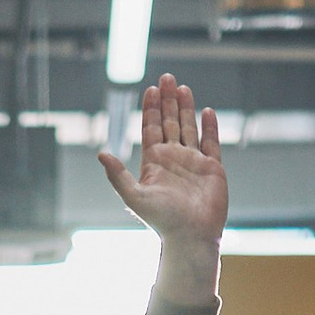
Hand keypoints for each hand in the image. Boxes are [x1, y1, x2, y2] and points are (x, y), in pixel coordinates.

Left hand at [95, 73, 225, 299]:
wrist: (191, 238)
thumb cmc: (162, 221)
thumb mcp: (134, 197)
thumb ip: (117, 176)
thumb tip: (101, 153)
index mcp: (154, 162)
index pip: (151, 128)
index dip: (151, 108)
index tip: (151, 88)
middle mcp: (173, 159)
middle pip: (169, 122)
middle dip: (168, 100)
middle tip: (167, 77)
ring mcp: (193, 162)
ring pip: (189, 128)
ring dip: (186, 108)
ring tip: (183, 87)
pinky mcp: (213, 168)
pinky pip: (211, 142)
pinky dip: (209, 126)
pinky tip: (206, 111)